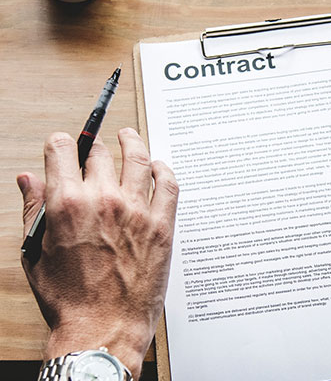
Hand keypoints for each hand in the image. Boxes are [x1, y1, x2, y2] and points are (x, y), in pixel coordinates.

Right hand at [18, 128, 178, 378]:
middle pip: (100, 153)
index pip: (63, 150)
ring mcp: (137, 211)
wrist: (103, 327)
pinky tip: (158, 166)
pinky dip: (163, 169)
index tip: (64, 145)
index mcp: (67, 203)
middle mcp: (104, 200)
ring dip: (132, 142)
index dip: (61, 144)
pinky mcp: (162, 225)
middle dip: (93, 148)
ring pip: (138, 159)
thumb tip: (28, 179)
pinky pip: (168, 184)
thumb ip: (34, 209)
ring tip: (129, 136)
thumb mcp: (37, 251)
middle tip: (95, 150)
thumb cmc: (68, 297)